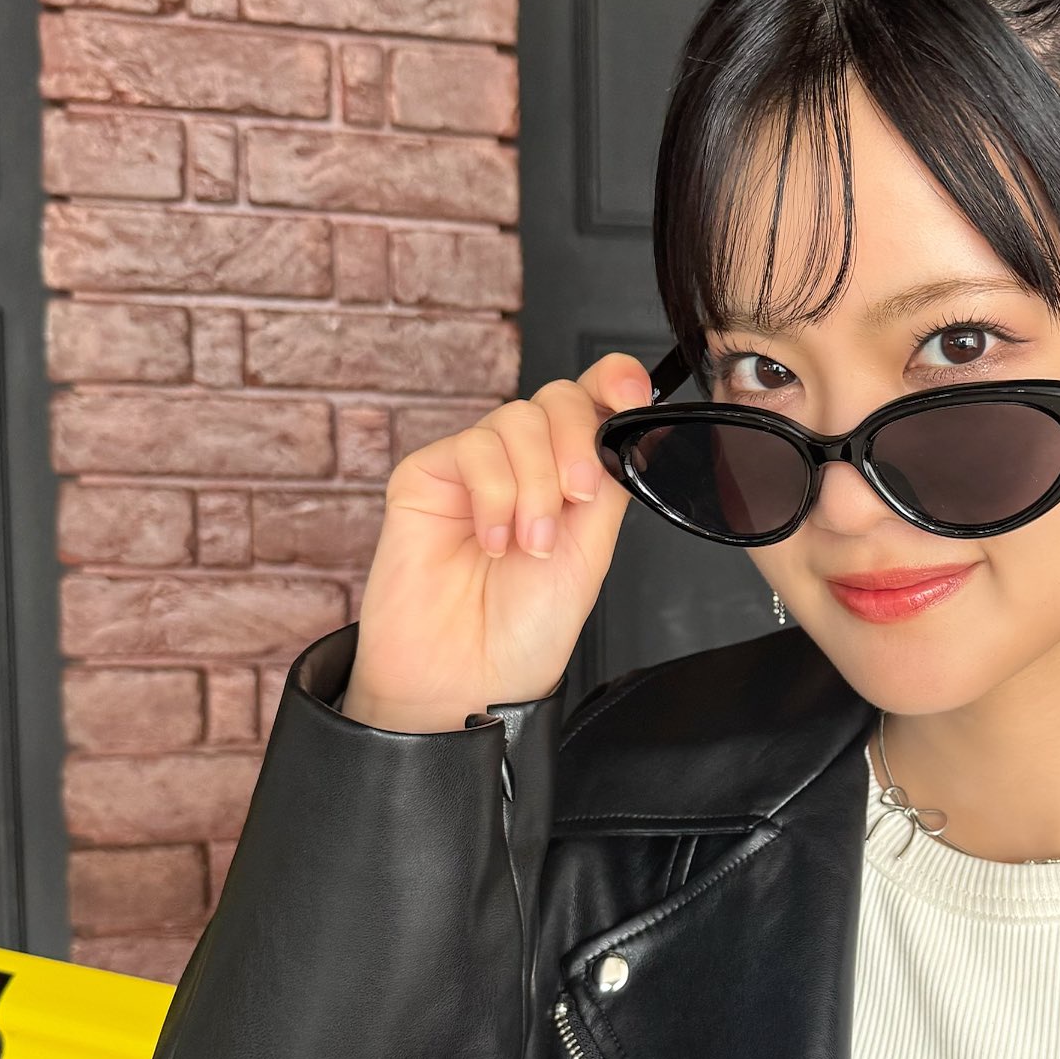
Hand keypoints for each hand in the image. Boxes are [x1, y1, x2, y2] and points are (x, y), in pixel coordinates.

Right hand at [342, 356, 654, 731]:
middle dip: (575, 442)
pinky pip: (473, 448)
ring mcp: (475, 468)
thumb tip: (627, 421)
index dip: (614, 381)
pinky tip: (492, 542)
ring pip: (517, 420)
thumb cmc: (525, 629)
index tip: (632, 394)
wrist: (469, 677)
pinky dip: (494, 496)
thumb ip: (608, 480)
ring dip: (535, 485)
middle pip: (557, 398)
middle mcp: (525, 465)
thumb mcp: (592, 550)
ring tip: (528, 545)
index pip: (593, 401)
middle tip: (576, 499)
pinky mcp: (427, 475)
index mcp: (571, 477)